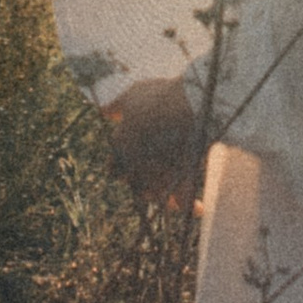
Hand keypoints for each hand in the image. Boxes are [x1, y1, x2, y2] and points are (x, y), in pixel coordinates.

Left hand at [100, 76, 200, 206]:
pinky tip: (199, 208)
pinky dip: (192, 206)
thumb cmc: (158, 98)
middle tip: (152, 168)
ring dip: (158, 193)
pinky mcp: (180, 183)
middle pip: (131, 183)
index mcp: (120, 148)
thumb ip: (116, 107)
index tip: (130, 156)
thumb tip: (103, 111)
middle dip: (138, 179)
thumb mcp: (132, 94)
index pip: (112, 167)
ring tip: (168, 191)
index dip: (120, 162)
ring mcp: (157, 179)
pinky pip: (184, 202)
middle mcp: (135, 168)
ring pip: (153, 195)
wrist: (189, 108)